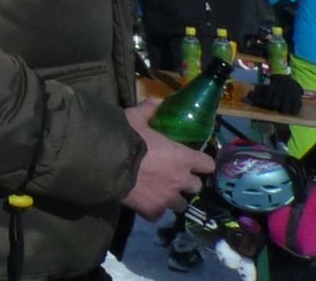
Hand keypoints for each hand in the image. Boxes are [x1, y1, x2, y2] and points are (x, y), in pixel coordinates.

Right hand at [120, 102, 213, 218]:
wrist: (107, 162)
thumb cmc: (126, 137)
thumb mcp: (136, 117)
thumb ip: (149, 110)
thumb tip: (157, 102)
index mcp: (182, 157)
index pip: (207, 164)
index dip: (202, 163)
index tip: (195, 161)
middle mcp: (180, 180)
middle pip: (196, 186)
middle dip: (187, 182)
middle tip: (174, 176)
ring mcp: (168, 198)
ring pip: (181, 204)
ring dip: (173, 198)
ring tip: (161, 192)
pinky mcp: (153, 211)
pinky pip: (159, 213)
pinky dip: (154, 208)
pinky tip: (145, 201)